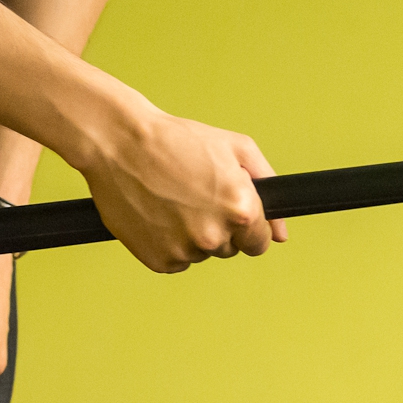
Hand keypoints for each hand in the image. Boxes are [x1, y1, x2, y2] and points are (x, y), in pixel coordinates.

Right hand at [85, 107, 287, 273]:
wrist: (121, 144)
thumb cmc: (178, 140)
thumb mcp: (236, 147)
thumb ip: (267, 186)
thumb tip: (282, 232)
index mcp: (240, 209)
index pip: (260, 242)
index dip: (248, 226)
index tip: (232, 212)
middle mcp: (214, 236)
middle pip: (231, 248)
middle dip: (220, 226)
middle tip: (196, 195)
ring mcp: (184, 251)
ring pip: (202, 253)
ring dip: (193, 234)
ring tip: (174, 199)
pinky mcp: (158, 261)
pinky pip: (176, 260)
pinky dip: (170, 242)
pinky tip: (159, 214)